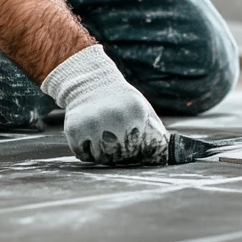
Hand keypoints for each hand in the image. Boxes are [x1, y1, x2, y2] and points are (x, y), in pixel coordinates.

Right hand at [41, 46, 167, 165]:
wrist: (90, 83)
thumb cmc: (121, 100)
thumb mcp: (142, 108)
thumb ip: (156, 129)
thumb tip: (167, 154)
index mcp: (135, 113)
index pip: (137, 149)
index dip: (133, 150)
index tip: (128, 142)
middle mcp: (114, 118)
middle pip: (119, 156)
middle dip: (117, 154)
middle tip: (112, 141)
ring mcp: (93, 124)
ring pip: (100, 158)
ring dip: (101, 154)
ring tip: (101, 137)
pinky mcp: (74, 129)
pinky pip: (83, 155)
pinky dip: (85, 151)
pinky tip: (88, 136)